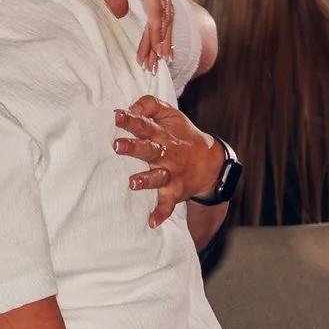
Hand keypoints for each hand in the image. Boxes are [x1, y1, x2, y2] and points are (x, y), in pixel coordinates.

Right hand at [73, 0, 173, 69]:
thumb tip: (121, 14)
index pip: (160, 4)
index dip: (158, 27)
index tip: (155, 48)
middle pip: (166, 13)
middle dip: (161, 40)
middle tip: (157, 62)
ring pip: (162, 16)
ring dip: (158, 42)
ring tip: (154, 62)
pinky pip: (155, 13)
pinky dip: (154, 33)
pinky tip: (153, 49)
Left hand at [114, 96, 222, 227]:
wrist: (211, 163)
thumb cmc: (183, 136)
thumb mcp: (171, 114)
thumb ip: (150, 105)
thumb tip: (130, 107)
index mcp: (163, 134)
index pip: (146, 125)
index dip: (132, 120)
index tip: (117, 116)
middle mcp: (167, 154)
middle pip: (149, 150)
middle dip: (134, 148)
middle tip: (117, 145)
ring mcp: (171, 174)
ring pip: (158, 177)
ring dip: (146, 180)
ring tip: (133, 182)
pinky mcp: (175, 192)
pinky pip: (168, 204)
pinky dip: (161, 213)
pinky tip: (151, 222)